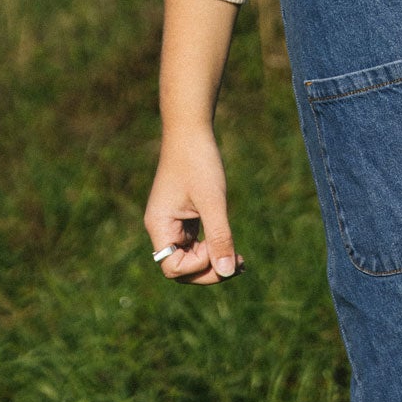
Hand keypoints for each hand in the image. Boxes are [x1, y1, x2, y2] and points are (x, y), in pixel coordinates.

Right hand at [144, 126, 244, 284]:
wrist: (191, 129)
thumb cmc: (198, 161)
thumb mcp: (212, 200)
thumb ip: (220, 236)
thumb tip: (227, 272)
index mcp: (160, 226)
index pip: (173, 267)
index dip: (198, 266)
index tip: (218, 246)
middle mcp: (162, 228)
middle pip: (181, 268)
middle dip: (208, 270)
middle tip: (238, 266)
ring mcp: (172, 222)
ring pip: (190, 257)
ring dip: (213, 261)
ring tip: (241, 263)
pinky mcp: (184, 216)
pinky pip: (195, 243)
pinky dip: (212, 247)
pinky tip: (233, 250)